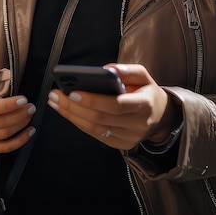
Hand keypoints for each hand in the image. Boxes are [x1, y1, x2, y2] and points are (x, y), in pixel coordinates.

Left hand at [47, 63, 181, 149]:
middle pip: (100, 118)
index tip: (72, 92)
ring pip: (95, 128)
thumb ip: (127, 70)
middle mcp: (137, 124)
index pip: (116, 105)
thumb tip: (106, 69)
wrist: (160, 117)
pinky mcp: (121, 145)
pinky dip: (78, 122)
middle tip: (54, 95)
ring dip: (71, 115)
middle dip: (73, 107)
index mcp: (144, 104)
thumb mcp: (143, 75)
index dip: (93, 100)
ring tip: (54, 102)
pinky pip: (96, 135)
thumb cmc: (146, 90)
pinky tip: (66, 111)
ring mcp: (129, 138)